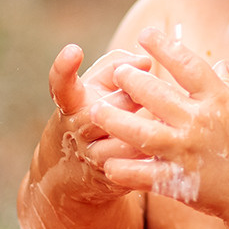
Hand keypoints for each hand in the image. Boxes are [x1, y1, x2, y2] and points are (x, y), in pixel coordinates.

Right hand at [37, 44, 149, 202]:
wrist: (73, 169)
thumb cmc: (94, 109)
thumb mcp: (96, 87)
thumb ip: (117, 65)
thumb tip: (146, 61)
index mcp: (72, 104)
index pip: (62, 85)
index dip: (64, 68)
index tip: (73, 50)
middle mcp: (77, 131)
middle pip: (100, 114)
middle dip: (124, 101)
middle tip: (141, 94)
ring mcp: (92, 157)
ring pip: (122, 145)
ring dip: (144, 131)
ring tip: (161, 118)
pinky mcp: (111, 178)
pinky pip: (137, 168)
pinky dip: (153, 154)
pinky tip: (167, 144)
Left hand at [91, 28, 228, 217]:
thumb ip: (226, 86)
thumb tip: (220, 63)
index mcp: (219, 99)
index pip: (187, 64)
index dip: (164, 47)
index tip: (145, 34)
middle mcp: (200, 121)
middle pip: (156, 94)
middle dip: (131, 80)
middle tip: (116, 72)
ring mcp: (188, 151)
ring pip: (141, 132)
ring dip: (115, 120)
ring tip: (95, 111)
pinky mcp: (180, 180)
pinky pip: (144, 174)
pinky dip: (124, 169)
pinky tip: (107, 162)